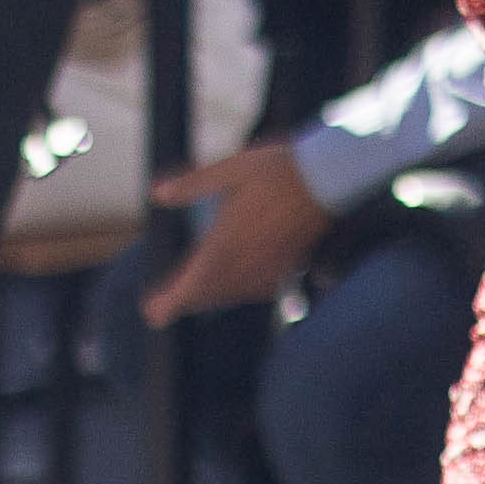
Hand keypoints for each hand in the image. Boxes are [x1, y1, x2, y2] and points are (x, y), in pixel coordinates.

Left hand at [143, 139, 332, 321]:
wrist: (330, 176)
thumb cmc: (278, 169)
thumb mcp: (230, 169)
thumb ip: (192, 184)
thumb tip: (156, 194)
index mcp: (228, 240)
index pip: (194, 284)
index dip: (172, 303)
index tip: (154, 315)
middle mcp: (248, 260)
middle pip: (211, 294)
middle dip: (184, 302)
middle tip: (160, 308)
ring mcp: (271, 265)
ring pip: (234, 293)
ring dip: (209, 298)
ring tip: (188, 298)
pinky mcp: (290, 264)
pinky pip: (258, 289)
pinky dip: (238, 292)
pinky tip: (232, 285)